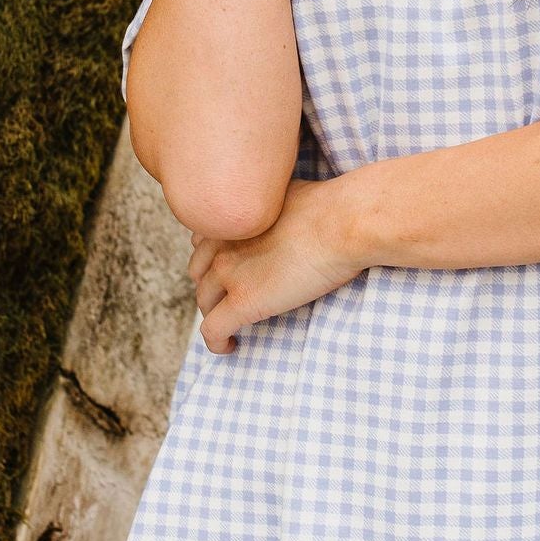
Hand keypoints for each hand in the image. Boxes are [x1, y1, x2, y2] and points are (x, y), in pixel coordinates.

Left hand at [190, 177, 368, 351]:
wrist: (340, 225)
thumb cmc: (327, 208)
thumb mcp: (283, 194)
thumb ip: (266, 206)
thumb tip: (277, 212)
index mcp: (231, 219)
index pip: (201, 243)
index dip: (213, 258)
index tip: (229, 269)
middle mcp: (220, 245)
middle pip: (198, 272)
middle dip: (212, 285)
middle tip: (233, 296)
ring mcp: (228, 274)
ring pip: (204, 303)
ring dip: (216, 313)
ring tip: (234, 322)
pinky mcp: (243, 302)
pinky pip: (213, 331)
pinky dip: (216, 342)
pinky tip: (230, 346)